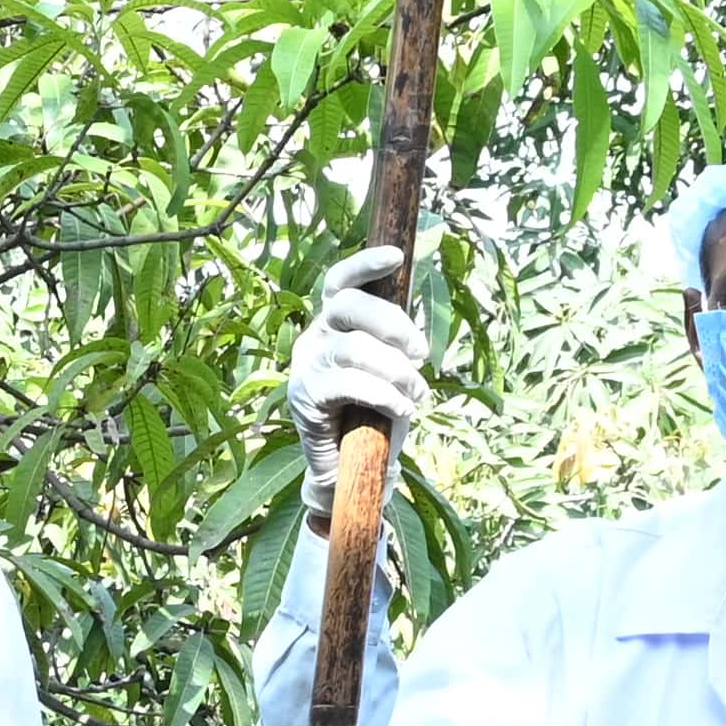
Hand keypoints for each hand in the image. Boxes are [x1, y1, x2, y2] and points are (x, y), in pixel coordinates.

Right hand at [282, 239, 425, 524]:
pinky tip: (401, 408)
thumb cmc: (372, 415)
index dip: (365, 265)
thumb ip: (395, 346)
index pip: (341, 282)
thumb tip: (418, 333)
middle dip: (393, 323)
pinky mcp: (304, 396)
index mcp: (333, 324)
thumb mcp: (389, 372)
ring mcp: (306, 366)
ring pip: (354, 348)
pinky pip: (349, 383)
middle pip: (349, 305)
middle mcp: (315, 337)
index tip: (396, 256)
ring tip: (416, 393)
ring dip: (396, 370)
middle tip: (421, 354)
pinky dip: (383, 394)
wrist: (348, 470)